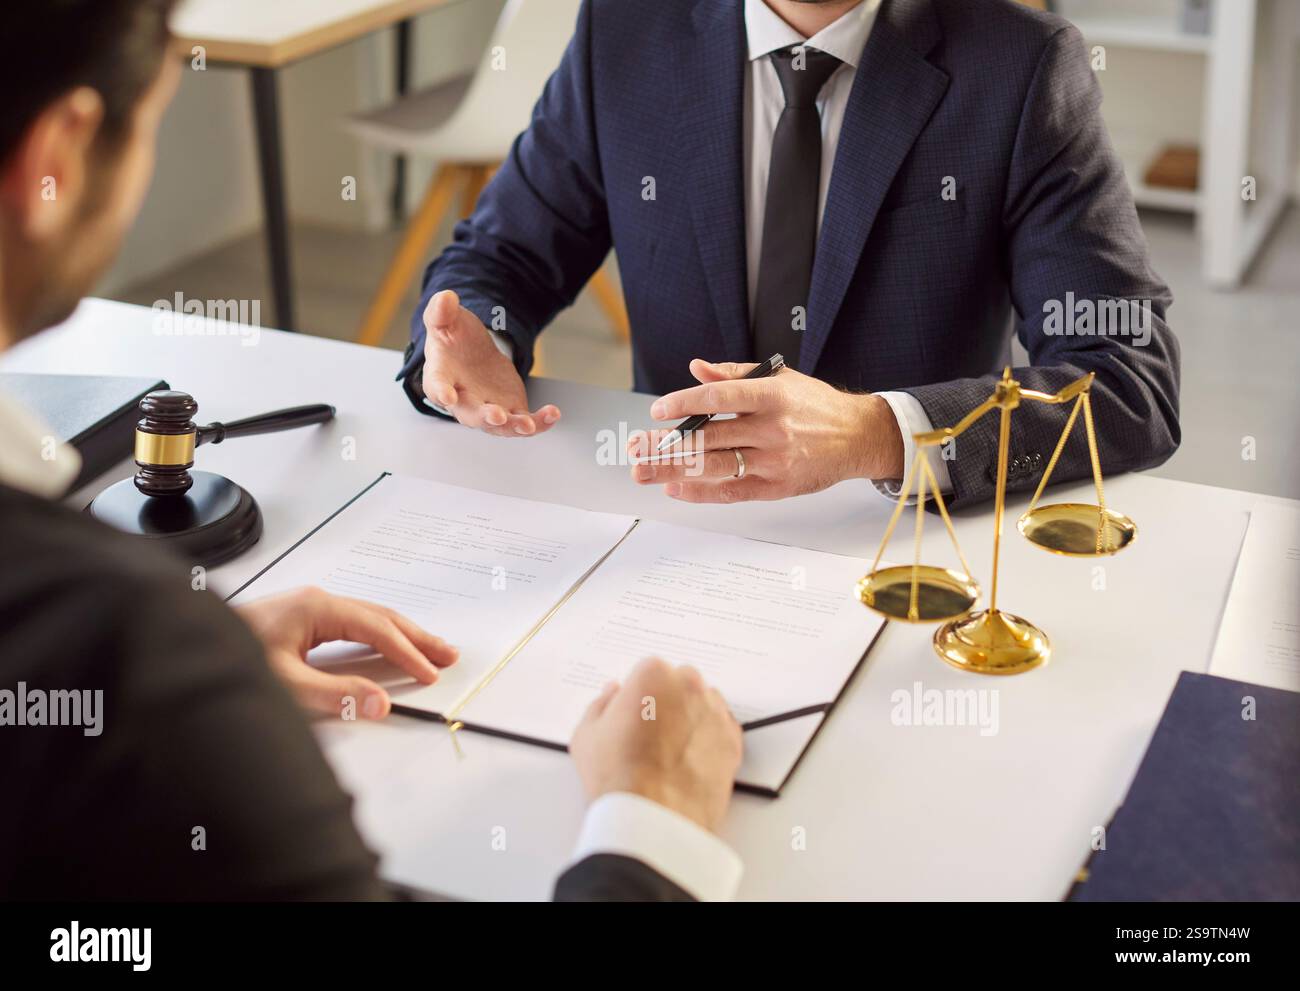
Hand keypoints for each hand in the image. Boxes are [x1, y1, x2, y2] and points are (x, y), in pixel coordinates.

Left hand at [236, 587, 458, 719]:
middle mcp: (319, 600)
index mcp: (317, 608)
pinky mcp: (304, 617)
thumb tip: (381, 703)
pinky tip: (390, 645)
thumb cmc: (232, 659)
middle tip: (450, 654)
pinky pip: (355, 622)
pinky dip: (381, 634)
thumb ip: (336, 695)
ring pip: (370, 617)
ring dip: (402, 634)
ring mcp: (312, 606)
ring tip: (432, 650)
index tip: (430, 673)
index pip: (376, 630)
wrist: (191, 643)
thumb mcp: (286, 684)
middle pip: (381, 616)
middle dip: (417, 636)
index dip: (407, 653)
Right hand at [420, 289, 560, 436]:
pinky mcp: (511, 409)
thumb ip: (442, 312)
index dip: (442, 392)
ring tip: (529, 424)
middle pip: (471, 415)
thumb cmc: (453, 340)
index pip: (437, 387)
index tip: (447, 396)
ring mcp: (488, 408)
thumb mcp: (446, 321)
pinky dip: (539, 422)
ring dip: (514, 427)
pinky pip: (525, 422)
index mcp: (441, 378)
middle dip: (484, 417)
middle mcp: (463, 400)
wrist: (470, 352)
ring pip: (500, 426)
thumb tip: (445, 298)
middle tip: (497, 416)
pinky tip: (553, 413)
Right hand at [569, 657, 741, 831]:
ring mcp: (715, 713)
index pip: (648, 671)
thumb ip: (601, 703)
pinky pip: (722, 730)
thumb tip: (612, 692)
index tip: (632, 715)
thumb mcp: (586, 735)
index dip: (638, 695)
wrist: (653, 818)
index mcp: (653, 675)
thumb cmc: (618, 777)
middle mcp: (689, 686)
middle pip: (680, 682)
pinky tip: (690, 760)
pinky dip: (709, 739)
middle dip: (668, 700)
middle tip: (651, 733)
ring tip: (670, 751)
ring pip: (704, 704)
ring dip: (691, 717)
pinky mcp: (733, 741)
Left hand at [628, 359, 903, 502]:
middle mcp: (772, 430)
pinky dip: (700, 491)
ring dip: (672, 469)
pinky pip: (731, 492)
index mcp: (772, 396)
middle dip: (665, 443)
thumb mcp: (780, 378)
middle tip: (635, 446)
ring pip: (714, 466)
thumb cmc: (815, 405)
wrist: (858, 436)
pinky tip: (674, 486)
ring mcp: (774, 462)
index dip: (684, 404)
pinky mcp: (777, 487)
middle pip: (709, 438)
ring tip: (642, 470)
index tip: (658, 410)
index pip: (719, 399)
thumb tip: (696, 369)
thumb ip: (735, 374)